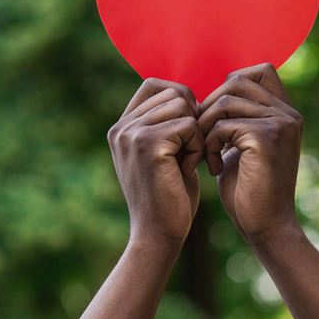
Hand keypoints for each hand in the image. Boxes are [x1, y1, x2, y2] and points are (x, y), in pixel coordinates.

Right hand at [107, 78, 203, 243]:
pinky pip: (189, 125)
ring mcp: (131, 134)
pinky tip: (189, 169)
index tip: (190, 130)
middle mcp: (121, 127)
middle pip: (174, 92)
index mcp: (122, 126)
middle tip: (190, 151)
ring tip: (188, 161)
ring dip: (196, 133)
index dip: (181, 99)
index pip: (155, 84)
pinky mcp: (148, 145)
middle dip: (193, 118)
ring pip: (183, 105)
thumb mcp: (164, 153)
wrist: (159, 234)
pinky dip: (198, 147)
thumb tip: (187, 93)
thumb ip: (166, 123)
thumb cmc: (169, 196)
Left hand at [198, 63, 302, 240]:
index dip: (229, 84)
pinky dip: (209, 144)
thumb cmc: (248, 190)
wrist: (265, 227)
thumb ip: (235, 119)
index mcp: (284, 112)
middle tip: (201, 136)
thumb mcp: (241, 146)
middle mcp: (288, 113)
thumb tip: (211, 95)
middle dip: (209, 106)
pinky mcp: (266, 138)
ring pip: (224, 101)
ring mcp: (280, 124)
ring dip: (205, 127)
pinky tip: (213, 167)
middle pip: (237, 80)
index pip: (259, 70)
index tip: (214, 117)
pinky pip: (222, 125)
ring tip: (205, 154)